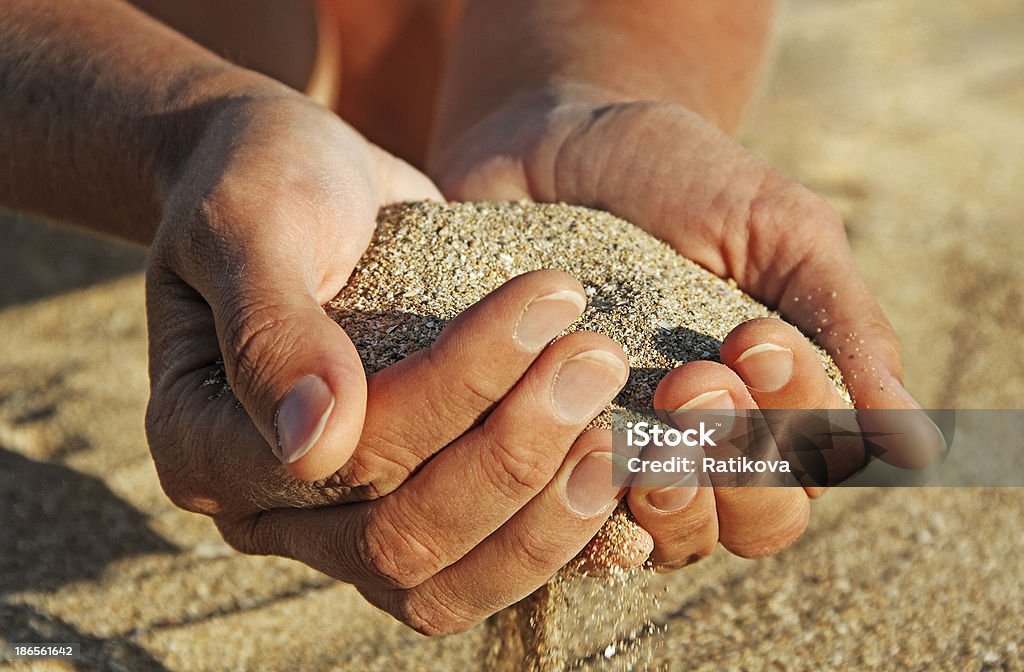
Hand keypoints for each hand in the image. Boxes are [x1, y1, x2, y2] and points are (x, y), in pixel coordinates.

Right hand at [145, 93, 634, 633]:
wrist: (301, 178)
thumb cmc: (265, 180)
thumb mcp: (253, 220)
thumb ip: (269, 327)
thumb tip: (312, 442)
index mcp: (204, 444)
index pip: (342, 458)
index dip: (453, 393)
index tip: (546, 301)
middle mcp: (270, 504)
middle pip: (399, 542)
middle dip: (514, 455)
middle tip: (596, 359)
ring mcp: (341, 517)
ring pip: (444, 581)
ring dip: (545, 511)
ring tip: (618, 423)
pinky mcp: (408, 502)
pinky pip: (482, 560)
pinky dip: (555, 532)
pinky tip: (617, 470)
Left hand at [429, 88, 943, 568]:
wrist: (555, 143)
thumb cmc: (678, 178)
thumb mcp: (778, 227)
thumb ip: (844, 326)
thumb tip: (919, 446)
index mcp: (783, 395)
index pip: (820, 459)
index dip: (797, 417)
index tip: (752, 336)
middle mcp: (714, 443)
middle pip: (760, 520)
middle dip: (736, 454)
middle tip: (689, 377)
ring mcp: (633, 456)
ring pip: (680, 537)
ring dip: (674, 493)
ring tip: (638, 430)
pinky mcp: (552, 455)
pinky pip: (580, 523)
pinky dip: (588, 510)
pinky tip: (578, 460)